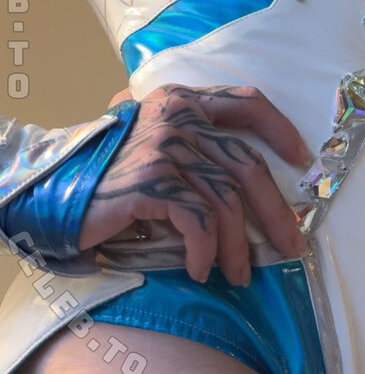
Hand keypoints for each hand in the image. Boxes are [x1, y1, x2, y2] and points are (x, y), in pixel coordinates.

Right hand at [81, 84, 311, 285]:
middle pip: (246, 163)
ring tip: (239, 275)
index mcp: (182, 99)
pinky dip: (205, 252)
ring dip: (239, 246)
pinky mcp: (152, 181)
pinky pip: (199, 221)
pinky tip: (199, 269)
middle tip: (291, 245)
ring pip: (226, 199)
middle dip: (275, 209)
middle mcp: (178, 115)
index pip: (246, 101)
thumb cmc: (107, 169)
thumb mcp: (151, 138)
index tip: (302, 158)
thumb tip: (247, 180)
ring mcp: (166, 146)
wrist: (54, 186)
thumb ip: (190, 140)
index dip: (279, 128)